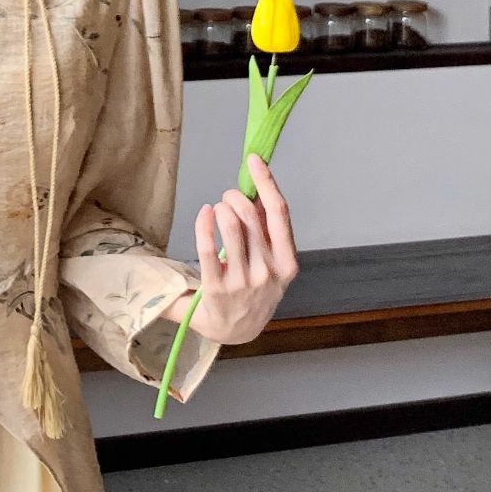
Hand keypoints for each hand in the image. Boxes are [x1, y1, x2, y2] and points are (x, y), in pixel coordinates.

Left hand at [187, 153, 298, 345]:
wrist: (236, 331)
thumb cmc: (253, 291)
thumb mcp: (272, 265)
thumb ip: (265, 233)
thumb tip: (254, 193)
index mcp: (287, 263)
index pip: (280, 214)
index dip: (267, 182)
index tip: (254, 160)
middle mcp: (268, 271)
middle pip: (252, 216)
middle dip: (236, 197)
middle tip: (227, 197)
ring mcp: (243, 281)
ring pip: (232, 227)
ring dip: (221, 208)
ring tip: (217, 208)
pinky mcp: (217, 288)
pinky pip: (208, 247)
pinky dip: (204, 224)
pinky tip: (203, 213)